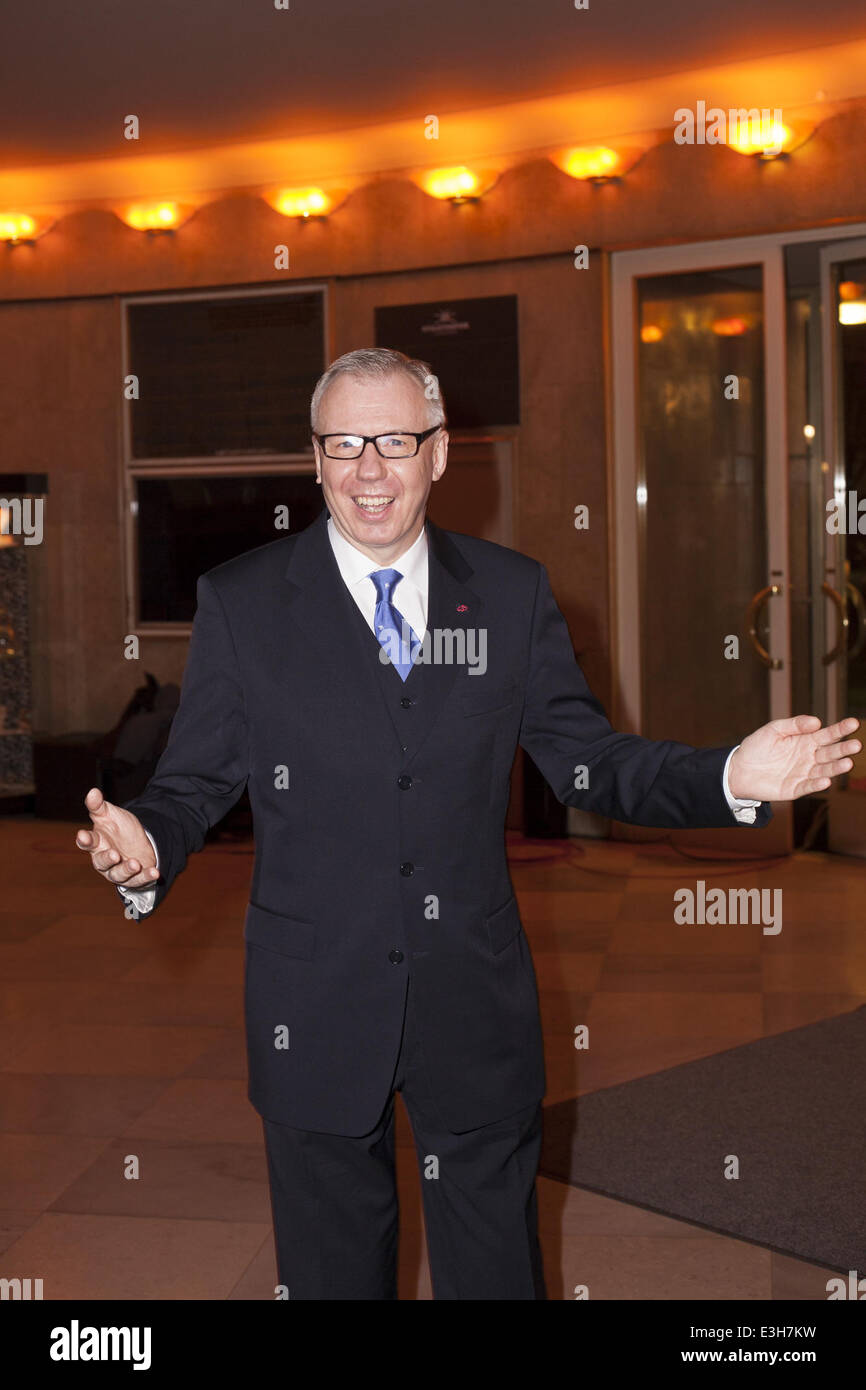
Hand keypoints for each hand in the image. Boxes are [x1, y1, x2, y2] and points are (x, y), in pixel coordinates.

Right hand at [75, 787, 158, 888]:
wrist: (137, 842)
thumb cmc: (117, 829)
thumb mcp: (110, 814)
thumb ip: (99, 806)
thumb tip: (92, 791)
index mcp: (97, 843)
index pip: (87, 842)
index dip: (85, 839)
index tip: (83, 835)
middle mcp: (104, 859)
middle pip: (101, 862)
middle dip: (107, 859)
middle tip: (114, 854)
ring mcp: (118, 871)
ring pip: (118, 874)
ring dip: (126, 870)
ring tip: (135, 863)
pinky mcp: (134, 878)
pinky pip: (139, 880)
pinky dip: (146, 877)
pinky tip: (154, 872)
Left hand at [728, 715, 860, 801]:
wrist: (738, 769)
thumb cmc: (756, 747)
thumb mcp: (773, 730)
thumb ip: (794, 725)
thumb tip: (817, 722)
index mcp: (806, 741)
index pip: (827, 735)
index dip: (840, 729)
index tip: (854, 723)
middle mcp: (809, 757)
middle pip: (830, 753)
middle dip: (843, 749)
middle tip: (856, 745)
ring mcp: (803, 773)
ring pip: (824, 770)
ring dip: (836, 768)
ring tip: (847, 763)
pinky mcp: (795, 789)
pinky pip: (808, 786)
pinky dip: (817, 784)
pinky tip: (826, 780)